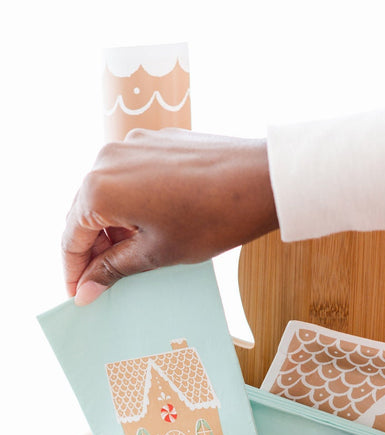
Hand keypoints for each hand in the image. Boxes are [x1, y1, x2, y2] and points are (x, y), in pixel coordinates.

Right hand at [62, 129, 277, 303]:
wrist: (263, 180)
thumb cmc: (214, 219)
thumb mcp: (158, 254)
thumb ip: (114, 269)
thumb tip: (85, 289)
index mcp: (99, 188)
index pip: (71, 237)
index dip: (73, 271)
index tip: (80, 294)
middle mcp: (107, 158)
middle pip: (86, 212)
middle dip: (93, 249)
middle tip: (104, 283)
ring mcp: (133, 144)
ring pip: (109, 193)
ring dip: (114, 227)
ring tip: (132, 258)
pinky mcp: (156, 141)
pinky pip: (131, 177)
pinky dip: (133, 204)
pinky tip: (152, 226)